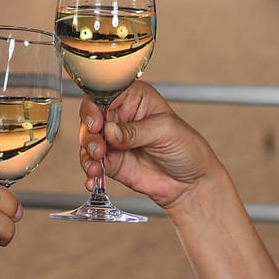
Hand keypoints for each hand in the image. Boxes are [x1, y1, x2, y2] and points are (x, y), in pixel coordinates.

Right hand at [78, 81, 221, 209]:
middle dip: (90, 133)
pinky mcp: (111, 162)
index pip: (106, 94)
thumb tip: (110, 131)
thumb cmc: (187, 149)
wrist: (191, 183)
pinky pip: (92, 164)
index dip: (96, 106)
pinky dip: (89, 171)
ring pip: (88, 141)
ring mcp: (114, 140)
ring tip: (97, 164)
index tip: (96, 121)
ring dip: (87, 153)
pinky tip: (94, 177)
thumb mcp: (165, 131)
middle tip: (98, 147)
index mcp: (135, 99)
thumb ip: (135, 130)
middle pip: (91, 117)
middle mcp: (121, 117)